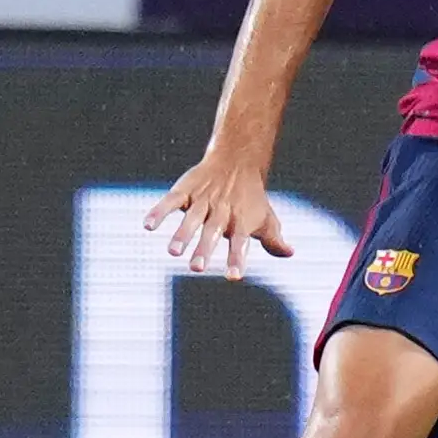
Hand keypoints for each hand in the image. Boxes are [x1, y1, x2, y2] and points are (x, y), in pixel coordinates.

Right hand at [147, 148, 292, 278]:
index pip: (240, 243)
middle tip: (196, 269)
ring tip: (173, 252)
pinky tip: (148, 226)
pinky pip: (171, 201)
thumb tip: (289, 253)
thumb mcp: (266, 218)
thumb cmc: (252, 199)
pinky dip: (159, 212)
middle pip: (212, 232)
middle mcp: (221, 212)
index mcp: (240, 222)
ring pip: (191, 218)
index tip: (233, 277)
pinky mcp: (185, 190)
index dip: (237, 258)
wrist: (237, 161)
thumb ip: (274, 239)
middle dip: (204, 249)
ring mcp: (202, 201)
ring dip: (182, 234)